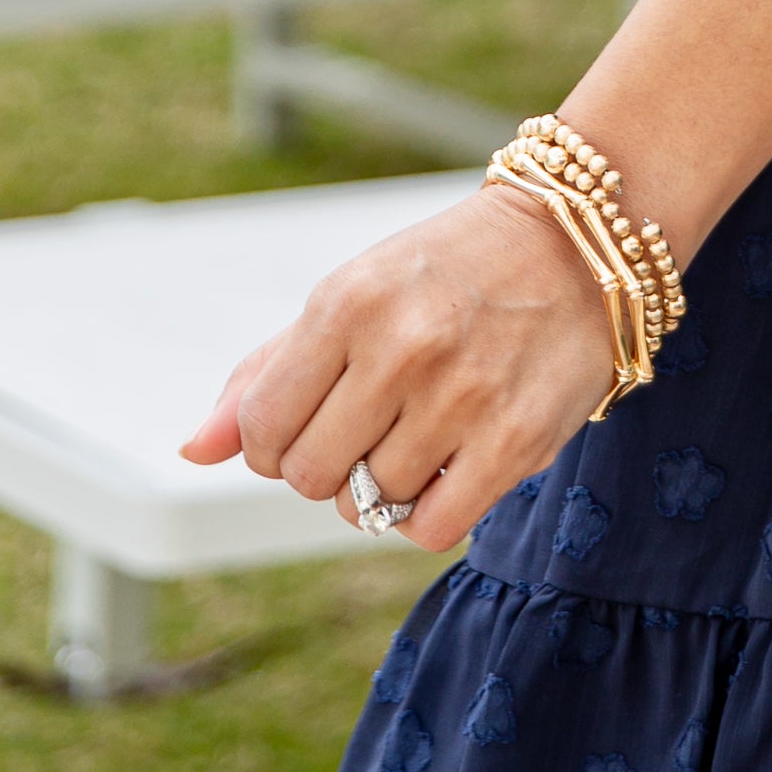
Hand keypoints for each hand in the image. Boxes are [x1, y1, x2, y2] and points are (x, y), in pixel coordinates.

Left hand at [179, 186, 612, 551]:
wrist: (578, 242)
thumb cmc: (448, 272)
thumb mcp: (351, 296)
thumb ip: (267, 371)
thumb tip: (193, 450)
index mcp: (347, 302)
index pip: (262, 427)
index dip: (271, 445)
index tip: (308, 427)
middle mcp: (401, 346)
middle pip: (309, 476)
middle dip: (326, 468)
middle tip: (367, 433)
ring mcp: (461, 396)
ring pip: (370, 505)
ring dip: (383, 489)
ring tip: (418, 439)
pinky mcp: (516, 441)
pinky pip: (430, 529)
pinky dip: (426, 516)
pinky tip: (446, 470)